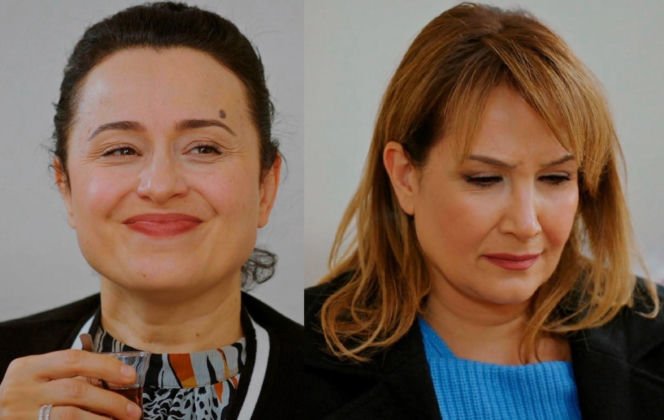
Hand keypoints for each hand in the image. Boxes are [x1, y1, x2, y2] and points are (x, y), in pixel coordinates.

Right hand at [0, 349, 142, 418]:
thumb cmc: (22, 399)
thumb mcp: (36, 380)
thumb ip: (66, 376)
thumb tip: (114, 379)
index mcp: (27, 368)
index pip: (73, 359)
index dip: (105, 366)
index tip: (130, 376)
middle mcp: (20, 390)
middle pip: (75, 391)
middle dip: (110, 401)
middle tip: (133, 410)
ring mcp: (18, 414)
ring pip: (70, 416)